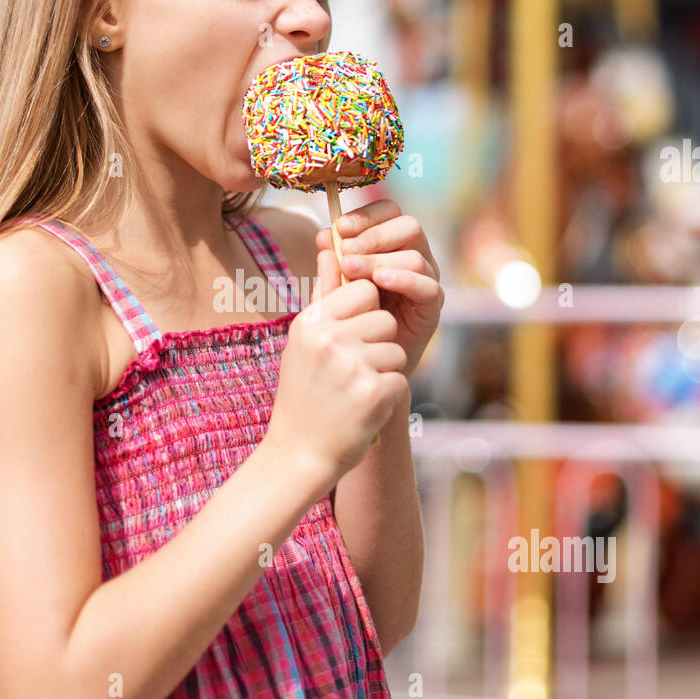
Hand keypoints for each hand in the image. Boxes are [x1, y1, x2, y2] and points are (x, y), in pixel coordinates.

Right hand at [264, 247, 409, 488]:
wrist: (298, 455)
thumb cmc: (304, 394)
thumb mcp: (305, 341)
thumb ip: (324, 294)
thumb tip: (331, 244)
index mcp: (311, 323)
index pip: (362, 290)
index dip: (364, 313)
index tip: (350, 338)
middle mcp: (329, 340)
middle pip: (384, 318)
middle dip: (377, 343)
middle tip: (351, 371)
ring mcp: (352, 366)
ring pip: (395, 349)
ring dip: (384, 371)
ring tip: (354, 391)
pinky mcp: (374, 391)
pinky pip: (400, 380)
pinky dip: (387, 397)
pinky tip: (362, 409)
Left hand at [316, 199, 443, 377]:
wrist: (363, 367)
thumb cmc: (348, 325)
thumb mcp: (333, 293)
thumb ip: (329, 267)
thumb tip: (323, 235)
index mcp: (390, 246)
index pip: (389, 212)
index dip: (366, 215)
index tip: (340, 228)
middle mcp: (412, 258)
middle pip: (408, 226)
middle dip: (374, 235)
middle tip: (346, 251)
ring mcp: (425, 281)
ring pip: (415, 255)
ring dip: (380, 259)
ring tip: (352, 270)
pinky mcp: (431, 307)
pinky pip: (427, 285)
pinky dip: (403, 279)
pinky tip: (379, 282)